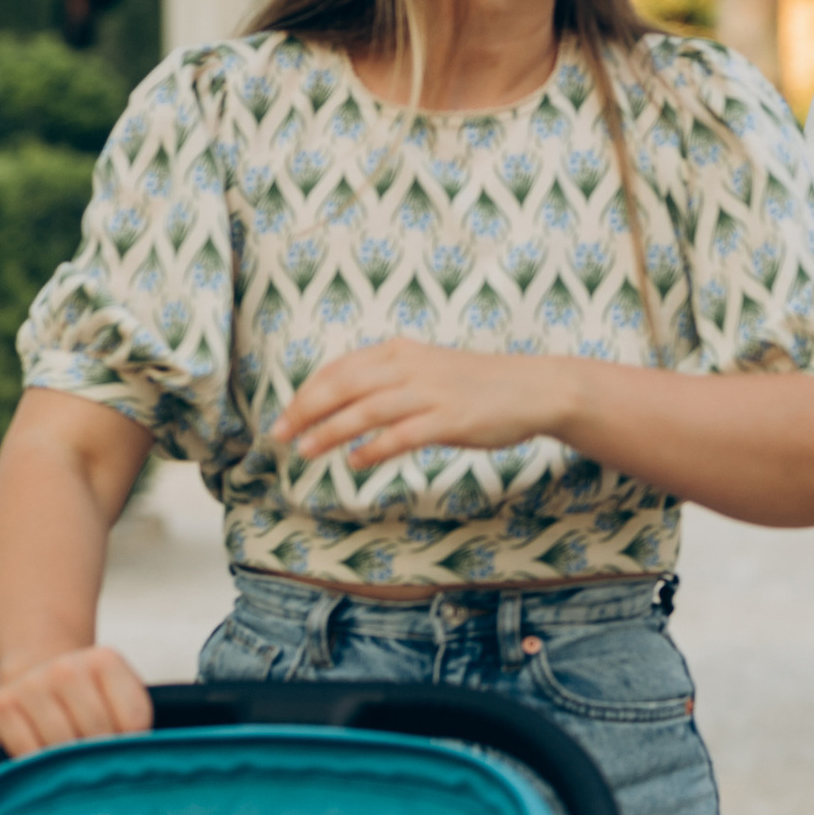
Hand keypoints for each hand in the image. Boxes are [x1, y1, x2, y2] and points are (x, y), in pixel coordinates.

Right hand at [0, 643, 152, 757]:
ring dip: (69, 765)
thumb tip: (122, 767)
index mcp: (105, 661)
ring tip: (70, 761)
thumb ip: (131, 725)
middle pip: (98, 734)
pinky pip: (29, 755)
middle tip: (93, 761)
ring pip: (63, 747)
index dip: (132, 744)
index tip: (122, 747)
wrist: (36, 681)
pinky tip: (44, 760)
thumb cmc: (88, 702)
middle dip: (99, 757)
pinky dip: (39, 767)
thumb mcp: (117, 699)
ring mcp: (31, 685)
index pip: (134, 720)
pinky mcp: (1, 707)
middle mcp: (66, 667)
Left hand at [274, 337, 575, 469]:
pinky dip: (375, 448)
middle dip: (306, 410)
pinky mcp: (451, 420)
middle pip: (344, 385)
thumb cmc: (476, 385)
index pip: (339, 369)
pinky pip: (403, 435)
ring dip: (330, 431)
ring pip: (367, 410)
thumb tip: (344, 410)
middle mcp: (410, 366)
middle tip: (278, 435)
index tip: (284, 417)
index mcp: (400, 352)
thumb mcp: (426, 372)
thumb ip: (387, 385)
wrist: (535, 388)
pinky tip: (356, 462)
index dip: (306, 393)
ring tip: (305, 451)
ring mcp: (431, 392)